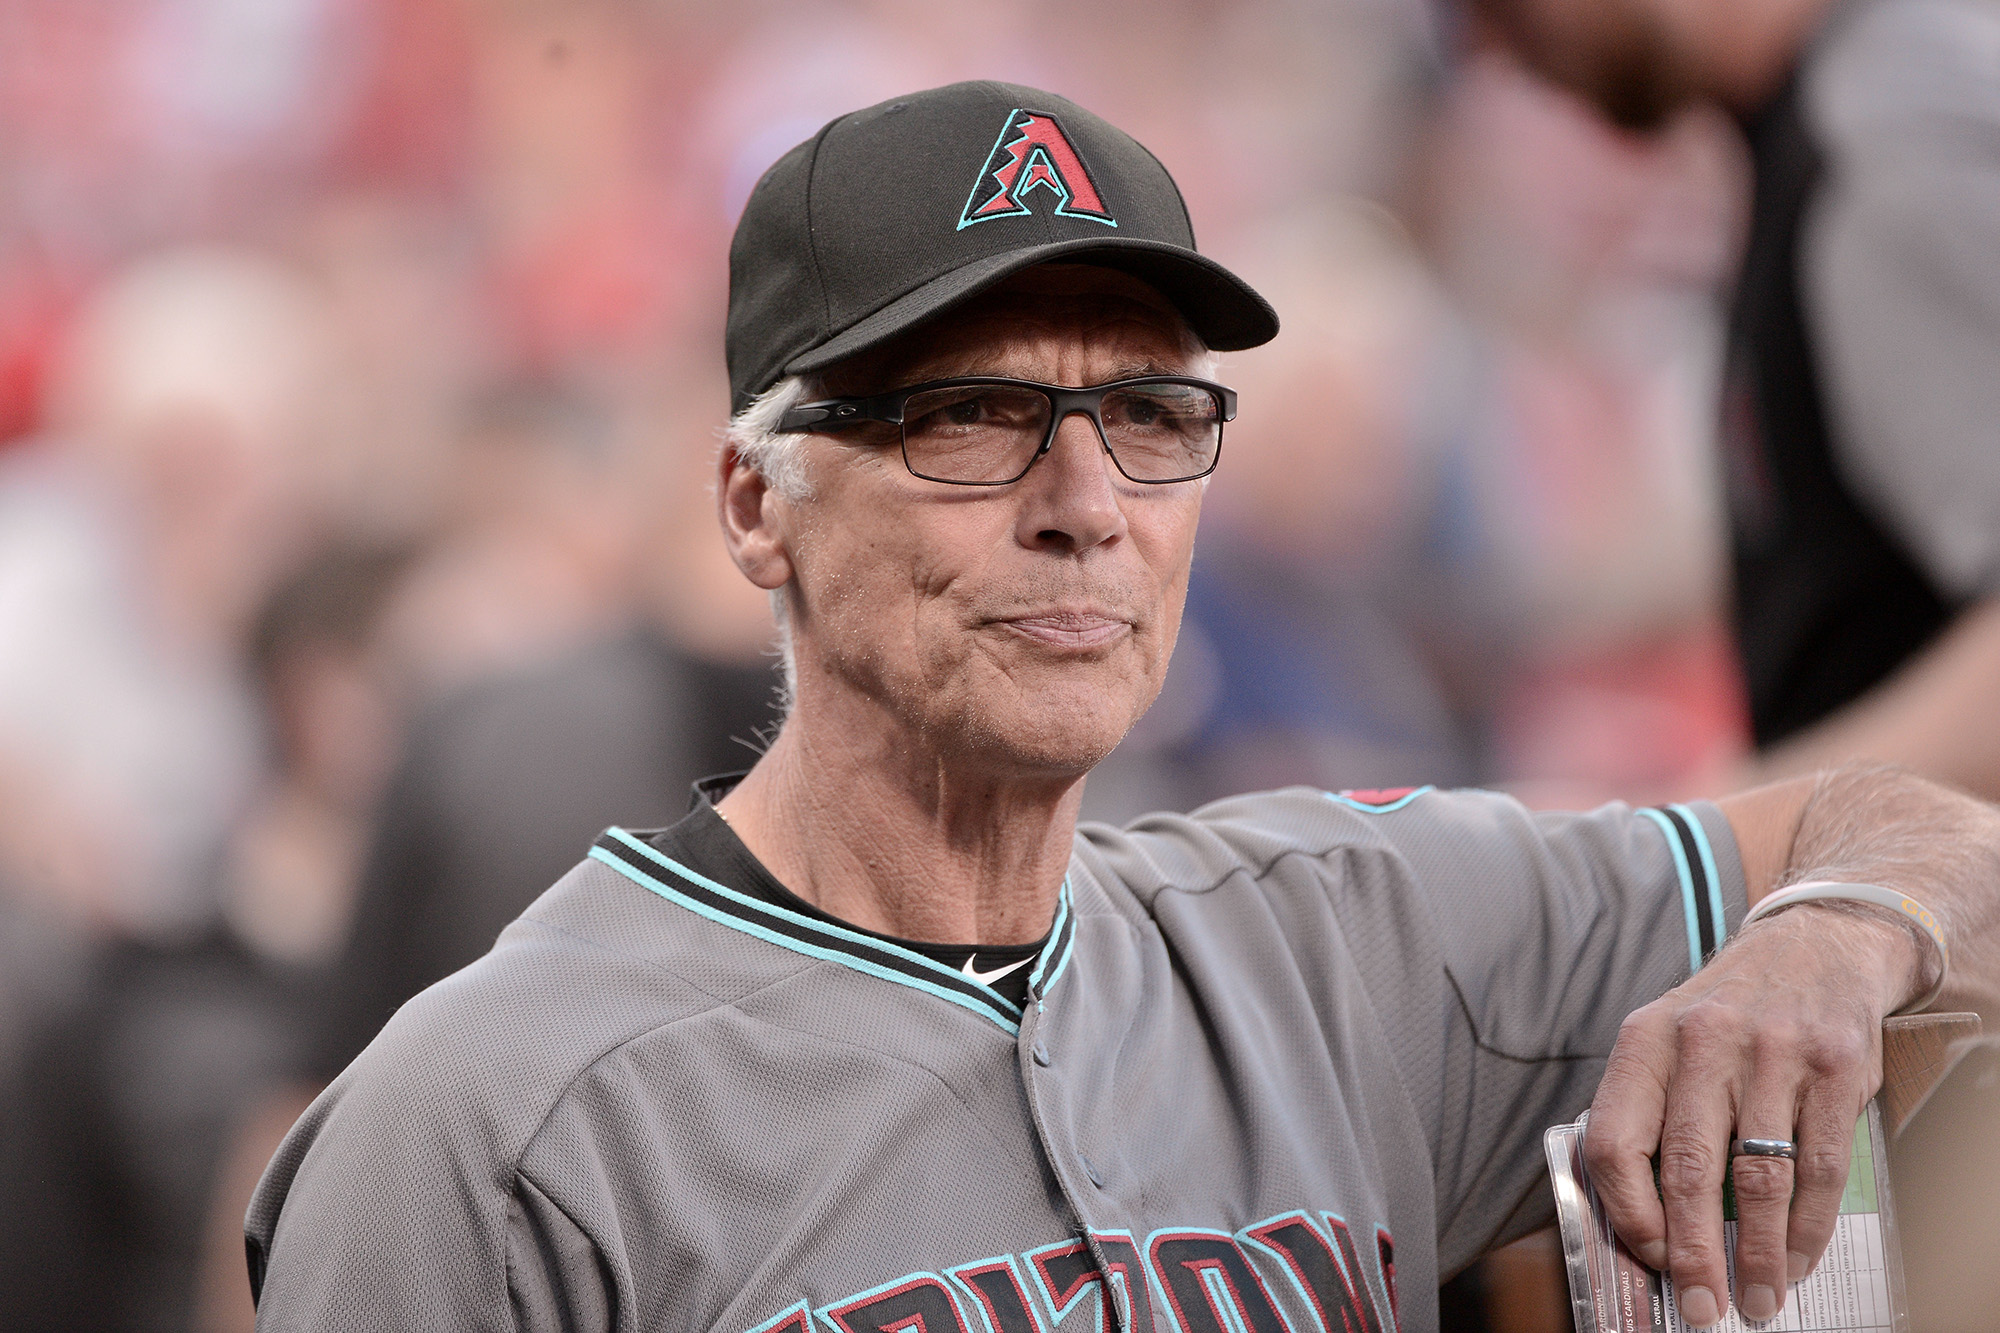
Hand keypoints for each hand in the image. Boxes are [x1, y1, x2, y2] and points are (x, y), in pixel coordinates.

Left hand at [1582, 904, 1921, 1327]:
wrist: (1813, 948)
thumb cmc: (1724, 1013)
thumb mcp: (1665, 1039)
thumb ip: (1645, 1112)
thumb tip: (1635, 1217)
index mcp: (1645, 1039)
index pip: (1614, 1139)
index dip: (1629, 1211)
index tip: (1649, 1256)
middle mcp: (1704, 1041)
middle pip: (1688, 1168)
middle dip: (1695, 1252)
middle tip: (1700, 1305)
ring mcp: (1773, 1052)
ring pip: (1759, 1178)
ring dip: (1760, 1253)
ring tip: (1758, 1298)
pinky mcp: (1834, 1068)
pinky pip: (1820, 1168)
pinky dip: (1809, 1226)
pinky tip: (1799, 1257)